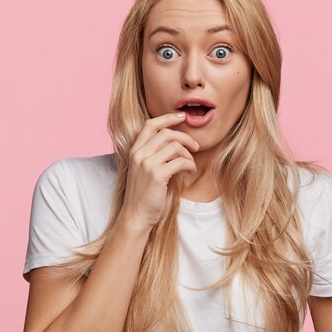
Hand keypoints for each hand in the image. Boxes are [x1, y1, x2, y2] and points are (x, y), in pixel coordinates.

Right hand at [118, 112, 199, 230]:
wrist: (136, 215)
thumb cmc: (144, 194)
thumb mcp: (143, 169)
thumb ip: (154, 154)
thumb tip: (176, 141)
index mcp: (135, 150)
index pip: (151, 124)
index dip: (168, 118)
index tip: (182, 117)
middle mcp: (139, 154)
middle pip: (167, 133)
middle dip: (186, 138)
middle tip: (196, 146)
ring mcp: (147, 164)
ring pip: (175, 146)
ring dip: (188, 155)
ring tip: (191, 165)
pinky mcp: (157, 175)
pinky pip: (180, 161)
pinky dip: (189, 165)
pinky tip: (190, 171)